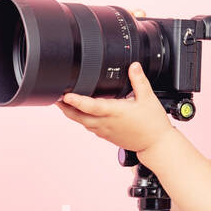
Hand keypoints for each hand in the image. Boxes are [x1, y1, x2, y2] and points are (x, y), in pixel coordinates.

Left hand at [54, 61, 174, 153]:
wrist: (156, 145)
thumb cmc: (153, 124)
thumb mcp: (149, 98)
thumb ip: (139, 80)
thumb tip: (134, 65)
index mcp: (115, 112)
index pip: (91, 106)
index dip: (77, 101)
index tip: (65, 95)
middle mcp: (106, 123)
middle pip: (79, 116)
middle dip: (65, 107)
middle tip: (55, 96)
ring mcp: (104, 131)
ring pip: (82, 123)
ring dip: (71, 113)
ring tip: (63, 103)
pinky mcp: (106, 136)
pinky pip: (89, 127)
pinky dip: (81, 119)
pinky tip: (79, 113)